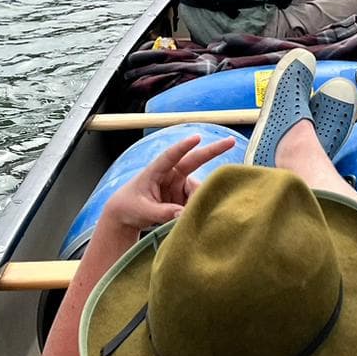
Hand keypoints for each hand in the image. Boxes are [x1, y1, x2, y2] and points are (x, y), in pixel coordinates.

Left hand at [101, 134, 236, 231]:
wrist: (125, 215)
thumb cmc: (129, 206)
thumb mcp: (143, 210)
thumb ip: (163, 212)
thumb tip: (183, 215)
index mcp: (155, 171)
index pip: (171, 156)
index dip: (183, 147)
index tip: (197, 138)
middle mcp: (170, 174)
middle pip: (194, 160)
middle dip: (213, 150)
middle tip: (231, 141)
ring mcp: (179, 184)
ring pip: (198, 188)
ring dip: (200, 199)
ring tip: (195, 215)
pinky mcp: (184, 196)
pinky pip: (197, 200)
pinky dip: (199, 207)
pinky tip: (198, 217)